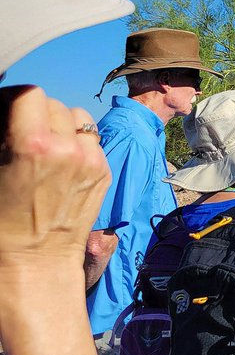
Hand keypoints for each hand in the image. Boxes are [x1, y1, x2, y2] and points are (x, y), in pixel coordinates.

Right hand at [0, 86, 108, 270]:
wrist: (35, 260)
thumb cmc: (3, 221)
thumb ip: (3, 134)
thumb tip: (6, 111)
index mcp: (34, 146)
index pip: (29, 94)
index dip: (13, 99)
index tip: (5, 109)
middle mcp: (69, 149)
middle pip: (52, 103)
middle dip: (34, 113)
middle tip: (21, 132)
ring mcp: (92, 160)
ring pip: (76, 117)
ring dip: (60, 124)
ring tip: (44, 142)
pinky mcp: (104, 171)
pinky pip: (91, 139)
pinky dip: (76, 142)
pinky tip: (62, 160)